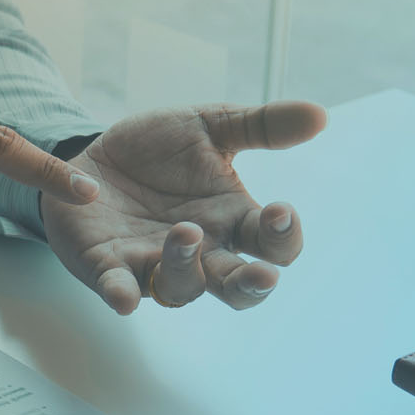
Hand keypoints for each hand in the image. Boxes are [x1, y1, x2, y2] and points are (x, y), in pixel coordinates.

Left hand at [41, 101, 325, 312]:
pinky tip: (125, 299)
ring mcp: (155, 264)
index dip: (283, 237)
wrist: (95, 156)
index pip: (273, 245)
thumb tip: (319, 115)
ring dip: (187, 268)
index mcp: (232, 222)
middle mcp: (201, 254)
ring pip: (182, 290)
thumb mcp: (210, 127)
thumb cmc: (159, 153)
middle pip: (237, 290)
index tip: (280, 211)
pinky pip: (120, 290)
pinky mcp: (109, 267)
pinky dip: (124, 295)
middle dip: (252, 285)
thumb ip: (261, 125)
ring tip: (186, 232)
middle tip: (263, 274)